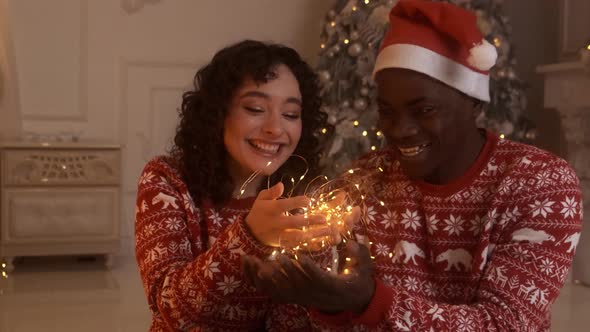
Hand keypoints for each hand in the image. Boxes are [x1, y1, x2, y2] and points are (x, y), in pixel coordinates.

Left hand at [242, 241, 374, 313]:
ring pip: (282, 291)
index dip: (309, 269)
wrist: (352, 299)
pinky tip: (251, 267)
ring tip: (256, 262)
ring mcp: (304, 297)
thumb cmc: (357, 278)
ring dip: (268, 278)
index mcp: (333, 286)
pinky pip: (274, 292)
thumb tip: (352, 241)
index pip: (319, 278)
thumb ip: (359, 254)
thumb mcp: (364, 267)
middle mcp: (316, 295)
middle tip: (275, 259)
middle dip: (285, 273)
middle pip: (297, 286)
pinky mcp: (295, 297)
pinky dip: (261, 282)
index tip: (300, 256)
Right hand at [245, 182, 331, 247]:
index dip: (297, 203)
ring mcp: (281, 236)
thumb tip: (282, 185)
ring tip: (330, 231)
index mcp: (271, 210)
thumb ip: (271, 192)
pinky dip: (312, 245)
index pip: (284, 205)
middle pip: (294, 223)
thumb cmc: (259, 212)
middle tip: (324, 219)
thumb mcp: (261, 199)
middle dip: (309, 221)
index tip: (309, 201)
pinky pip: (300, 246)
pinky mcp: (284, 245)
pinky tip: (325, 243)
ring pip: (299, 237)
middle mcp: (276, 223)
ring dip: (315, 234)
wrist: (250, 233)